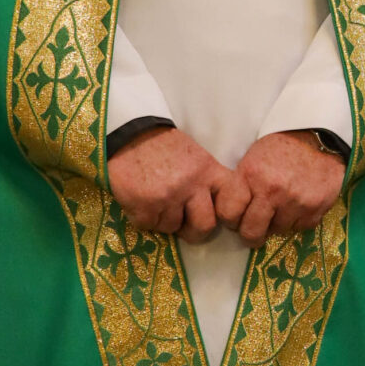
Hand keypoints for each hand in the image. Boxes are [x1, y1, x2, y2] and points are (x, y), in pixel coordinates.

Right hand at [108, 127, 231, 243]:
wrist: (128, 134)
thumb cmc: (164, 147)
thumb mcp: (195, 157)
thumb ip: (207, 182)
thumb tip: (212, 213)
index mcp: (209, 170)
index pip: (236, 200)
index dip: (230, 215)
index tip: (220, 217)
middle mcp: (192, 185)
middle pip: (205, 226)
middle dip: (194, 230)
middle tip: (184, 223)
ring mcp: (168, 197)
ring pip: (173, 228)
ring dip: (164, 220)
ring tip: (156, 201)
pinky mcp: (144, 207)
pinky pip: (149, 226)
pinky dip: (144, 218)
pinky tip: (141, 200)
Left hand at [214, 130, 345, 245]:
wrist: (319, 137)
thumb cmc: (280, 146)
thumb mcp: (252, 157)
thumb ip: (241, 185)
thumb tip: (233, 216)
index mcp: (250, 174)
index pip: (228, 213)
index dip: (229, 219)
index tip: (235, 219)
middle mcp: (272, 191)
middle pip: (251, 232)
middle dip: (250, 234)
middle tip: (253, 228)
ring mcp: (296, 202)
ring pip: (277, 231)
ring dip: (277, 223)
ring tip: (281, 207)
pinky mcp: (316, 208)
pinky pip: (300, 228)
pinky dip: (298, 220)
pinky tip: (298, 204)